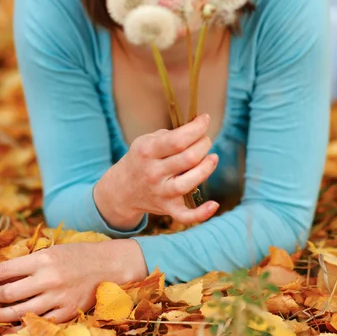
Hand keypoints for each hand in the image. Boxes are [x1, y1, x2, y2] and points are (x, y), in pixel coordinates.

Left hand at [0, 239, 146, 323]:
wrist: (109, 265)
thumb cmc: (78, 256)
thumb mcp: (53, 250)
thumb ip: (30, 262)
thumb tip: (3, 274)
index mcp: (43, 258)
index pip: (5, 270)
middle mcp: (48, 278)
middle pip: (7, 293)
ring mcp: (57, 297)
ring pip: (18, 312)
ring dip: (1, 315)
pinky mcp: (65, 312)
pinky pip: (37, 325)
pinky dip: (21, 327)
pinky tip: (13, 325)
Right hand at [95, 113, 218, 227]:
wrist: (122, 189)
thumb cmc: (141, 159)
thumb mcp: (145, 141)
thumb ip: (169, 135)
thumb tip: (197, 129)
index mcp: (147, 152)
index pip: (177, 140)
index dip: (196, 128)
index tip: (205, 120)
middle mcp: (153, 173)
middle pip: (188, 159)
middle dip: (203, 144)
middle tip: (205, 140)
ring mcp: (160, 192)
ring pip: (189, 183)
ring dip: (206, 168)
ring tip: (213, 157)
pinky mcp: (167, 208)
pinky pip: (185, 216)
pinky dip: (201, 214)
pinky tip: (214, 204)